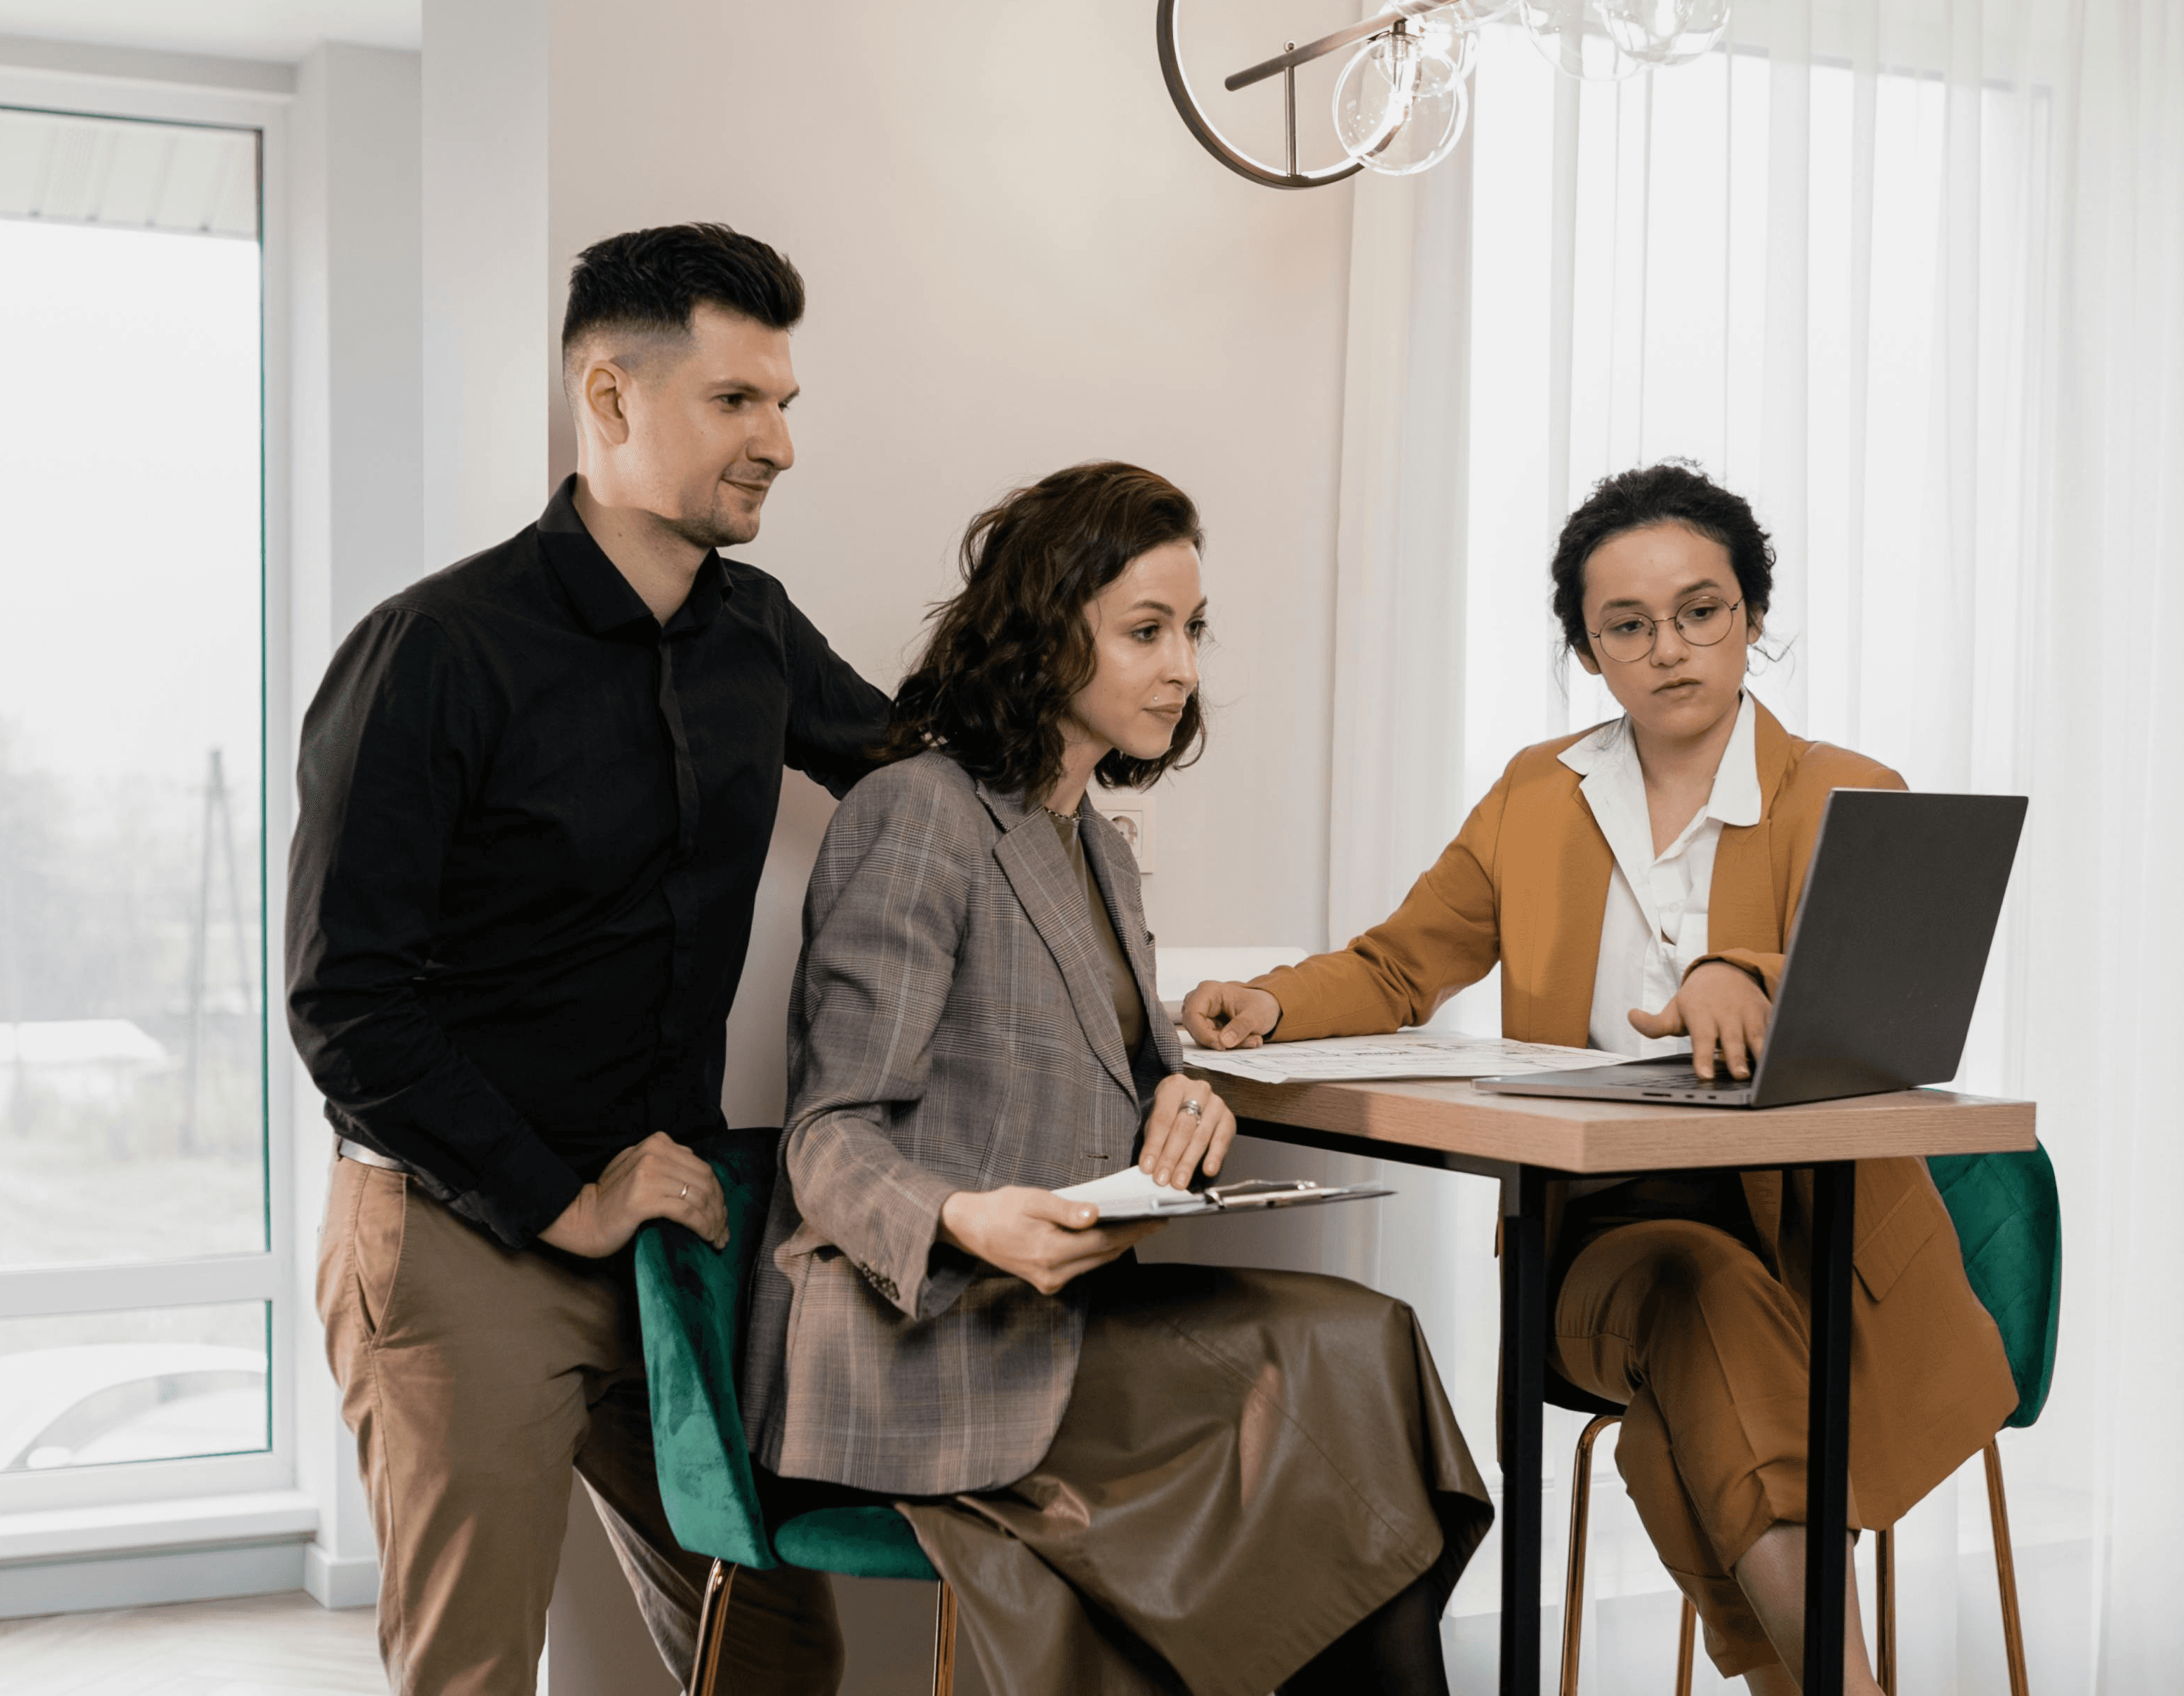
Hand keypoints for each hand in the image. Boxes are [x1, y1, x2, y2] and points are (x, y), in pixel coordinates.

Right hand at [537, 1131, 729, 1256]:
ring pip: (699, 1198)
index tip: (722, 1213)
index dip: (718, 1193)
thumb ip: (669, 1165)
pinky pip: (686, 1212)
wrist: (582, 1219)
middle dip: (720, 1209)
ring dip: (714, 1221)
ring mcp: (649, 1174)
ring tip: (718, 1238)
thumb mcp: (641, 1169)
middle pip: (705, 1182)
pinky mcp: (644, 1199)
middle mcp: (655, 1153)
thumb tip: (704, 1179)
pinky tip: (707, 1237)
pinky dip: (703, 1226)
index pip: (702, 1167)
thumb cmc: (613, 1200)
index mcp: (658, 1143)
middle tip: (724, 1230)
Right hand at [937, 1186, 1162, 1296]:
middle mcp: (1053, 1273)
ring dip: (1118, 1245)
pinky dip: (1099, 1252)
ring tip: (1140, 1226)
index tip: (1156, 1219)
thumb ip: (1065, 1209)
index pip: (1104, 1240)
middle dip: (1132, 1237)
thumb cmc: (1001, 1209)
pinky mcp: (1048, 1283)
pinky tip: (1110, 1237)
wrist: (971, 1229)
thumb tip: (1096, 1213)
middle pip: (1105, 1254)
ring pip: (1096, 1263)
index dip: (1133, 1229)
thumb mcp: (1032, 1200)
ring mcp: (1050, 1281)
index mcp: (1050, 1250)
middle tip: (1156, 1220)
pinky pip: (1083, 1267)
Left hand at [1136, 1072, 1237, 1187]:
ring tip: (1179, 1181)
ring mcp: (1216, 1103)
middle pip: (1183, 1128)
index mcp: (1175, 1086)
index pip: (1163, 1118)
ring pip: (1201, 1137)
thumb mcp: (1156, 1120)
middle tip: (1163, 1178)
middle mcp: (1198, 1090)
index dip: (1155, 1145)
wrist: (1190, 1100)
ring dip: (1188, 1162)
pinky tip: (1208, 1170)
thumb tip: (1149, 1166)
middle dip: (1171, 1157)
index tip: (1148, 1167)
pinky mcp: (1229, 1118)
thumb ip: (1153, 1140)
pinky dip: (1214, 1156)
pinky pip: (1221, 1140)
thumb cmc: (1170, 1113)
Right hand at [1181, 980, 1281, 1049]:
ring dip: (1227, 1044)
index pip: (1192, 1015)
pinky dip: (1229, 1044)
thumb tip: (1224, 1042)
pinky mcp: (1207, 1026)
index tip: (1220, 1046)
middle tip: (1245, 1042)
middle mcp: (1201, 1001)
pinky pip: (1212, 1041)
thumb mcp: (1256, 1015)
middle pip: (1196, 1028)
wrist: (1267, 1007)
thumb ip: (1241, 1027)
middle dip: (1219, 1040)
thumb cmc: (1260, 1005)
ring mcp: (1203, 1014)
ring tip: (1252, 1039)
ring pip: (1204, 1037)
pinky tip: (1248, 1039)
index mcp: (1209, 991)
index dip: (1202, 1033)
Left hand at [1628, 961, 1772, 1081]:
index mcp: (1702, 1014)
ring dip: (1761, 1054)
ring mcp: (1750, 1015)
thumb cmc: (1697, 1000)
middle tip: (1740, 1075)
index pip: (1701, 1039)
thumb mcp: (1674, 1010)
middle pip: (1732, 1040)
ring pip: (1758, 1036)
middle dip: (1736, 1057)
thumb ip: (1654, 1023)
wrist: (1727, 972)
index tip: (1705, 1074)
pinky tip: (1782, 1060)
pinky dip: (1779, 1043)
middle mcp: (1727, 1015)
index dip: (1703, 1057)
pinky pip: (1776, 1030)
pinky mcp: (1769, 1015)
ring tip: (1763, 1073)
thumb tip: (1631, 1016)